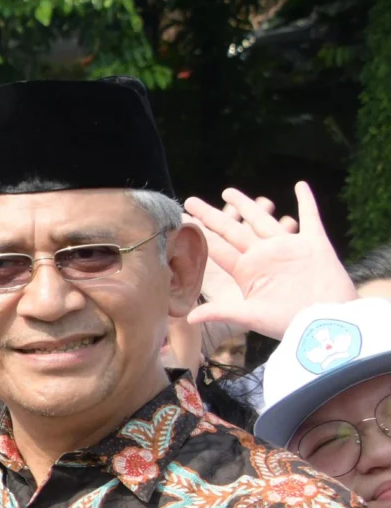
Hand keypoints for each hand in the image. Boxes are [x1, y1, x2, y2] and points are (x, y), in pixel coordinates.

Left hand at [184, 182, 352, 337]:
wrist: (327, 323)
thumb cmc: (289, 322)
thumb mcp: (251, 316)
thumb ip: (221, 311)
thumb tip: (188, 318)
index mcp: (246, 270)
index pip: (216, 247)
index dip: (198, 233)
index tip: (181, 220)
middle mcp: (263, 255)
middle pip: (231, 229)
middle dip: (212, 215)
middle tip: (191, 200)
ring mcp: (287, 248)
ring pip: (262, 219)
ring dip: (246, 205)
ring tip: (228, 191)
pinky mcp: (314, 244)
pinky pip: (310, 217)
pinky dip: (307, 201)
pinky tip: (300, 185)